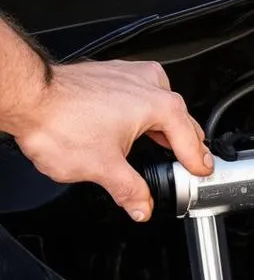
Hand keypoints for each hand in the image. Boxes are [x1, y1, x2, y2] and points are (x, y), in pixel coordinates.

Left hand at [9, 59, 211, 220]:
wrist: (25, 96)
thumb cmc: (59, 121)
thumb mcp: (104, 169)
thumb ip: (131, 191)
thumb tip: (142, 206)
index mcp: (161, 107)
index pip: (192, 141)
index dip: (198, 163)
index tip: (202, 173)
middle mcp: (150, 85)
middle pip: (181, 120)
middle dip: (185, 144)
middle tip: (186, 166)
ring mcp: (130, 75)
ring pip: (161, 103)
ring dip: (164, 126)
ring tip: (162, 147)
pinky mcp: (111, 72)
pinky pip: (140, 93)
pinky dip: (143, 112)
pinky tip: (133, 127)